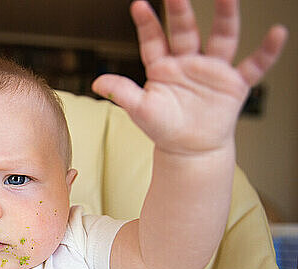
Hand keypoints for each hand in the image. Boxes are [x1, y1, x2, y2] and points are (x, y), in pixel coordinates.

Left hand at [92, 0, 286, 154]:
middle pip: (186, 31)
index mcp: (162, 67)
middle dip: (182, 12)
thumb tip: (97, 81)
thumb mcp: (140, 110)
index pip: (153, 40)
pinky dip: (267, 52)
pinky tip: (277, 33)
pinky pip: (254, 66)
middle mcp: (188, 62)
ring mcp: (212, 71)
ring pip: (222, 39)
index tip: (138, 5)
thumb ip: (122, 93)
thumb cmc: (163, 127)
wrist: (190, 149)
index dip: (147, 24)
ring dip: (226, 18)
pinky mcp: (234, 85)